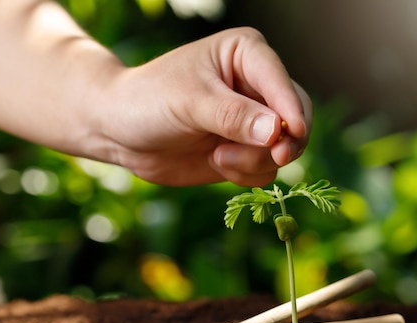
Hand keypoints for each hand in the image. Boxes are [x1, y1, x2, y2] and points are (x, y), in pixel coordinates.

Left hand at [94, 27, 311, 186]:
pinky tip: (217, 163)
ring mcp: (254, 121)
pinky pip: (267, 169)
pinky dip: (246, 174)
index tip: (292, 134)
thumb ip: (234, 116)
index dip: (291, 109)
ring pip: (284, 148)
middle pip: (297, 117)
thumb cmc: (149, 100)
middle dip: (283, 142)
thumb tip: (277, 131)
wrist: (120, 131)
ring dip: (256, 161)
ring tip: (218, 157)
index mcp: (247, 55)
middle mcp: (257, 86)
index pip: (282, 82)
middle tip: (274, 157)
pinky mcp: (247, 150)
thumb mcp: (190, 102)